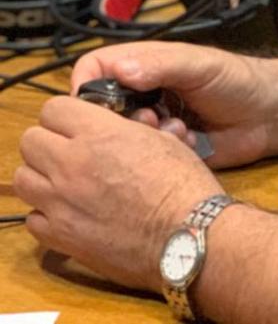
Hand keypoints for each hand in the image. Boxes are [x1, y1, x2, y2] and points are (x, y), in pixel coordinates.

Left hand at [15, 96, 221, 290]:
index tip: (78, 121)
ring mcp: (61, 203)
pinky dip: (46, 212)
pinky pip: (33, 217)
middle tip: (70, 148)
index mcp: (100, 135)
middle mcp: (71, 165)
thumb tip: (117, 126)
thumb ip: (127, 128)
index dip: (67, 112)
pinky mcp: (60, 237)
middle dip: (49, 140)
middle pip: (30, 140)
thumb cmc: (182, 186)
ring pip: (22, 178)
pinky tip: (71, 210)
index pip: (54, 108)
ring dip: (41, 174)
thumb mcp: (162, 138)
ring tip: (67, 179)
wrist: (186, 236)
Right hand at [71, 42, 274, 167]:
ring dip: (144, 136)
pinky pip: (143, 156)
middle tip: (148, 121)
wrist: (269, 115)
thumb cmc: (237, 79)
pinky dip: (162, 151)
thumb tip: (121, 70)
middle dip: (118, 120)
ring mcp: (152, 122)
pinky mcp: (163, 149)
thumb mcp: (199, 66)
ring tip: (175, 131)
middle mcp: (143, 93)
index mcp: (144, 66)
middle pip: (101, 109)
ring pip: (120, 136)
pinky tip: (189, 142)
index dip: (85, 87)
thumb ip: (162, 66)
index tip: (93, 108)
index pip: (94, 70)